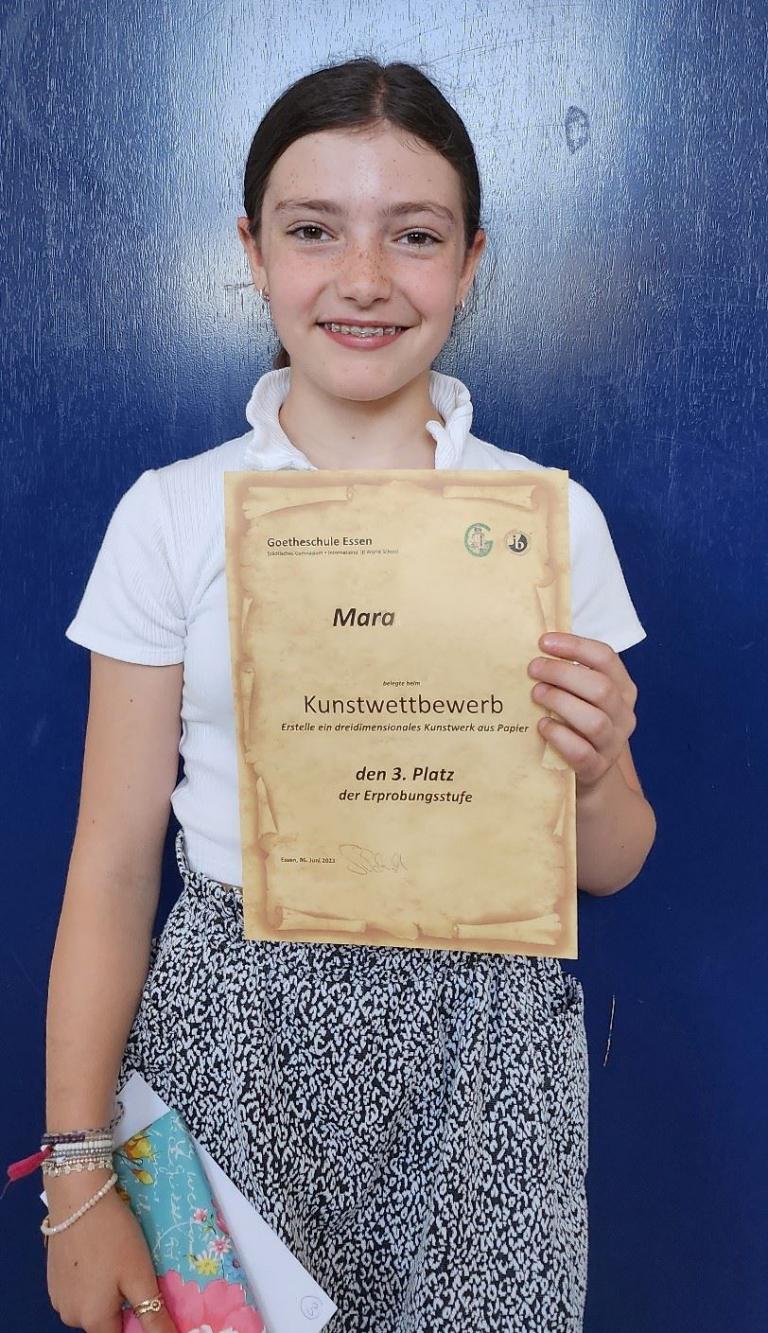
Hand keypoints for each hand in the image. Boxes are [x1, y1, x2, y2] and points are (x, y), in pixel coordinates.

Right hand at [46, 1171, 178, 1331]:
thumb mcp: (140, 1275)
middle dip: (121, 1303)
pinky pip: (77, 1289)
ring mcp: (58, 1296)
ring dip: (106, 1290)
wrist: (78, 1197)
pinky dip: (90, 1279)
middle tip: (134, 1270)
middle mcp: (70, 1316)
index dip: (138, 1321)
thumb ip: (154, 1315)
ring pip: (90, 1305)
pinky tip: (99, 1253)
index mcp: (93, 1320)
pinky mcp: (52, 1277)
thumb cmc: (114, 1237)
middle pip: (104, 1321)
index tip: (147, 1296)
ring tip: (117, 1258)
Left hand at [527, 633, 637, 792]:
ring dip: (560, 702)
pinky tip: (542, 725)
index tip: (543, 642)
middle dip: (562, 673)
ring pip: (594, 721)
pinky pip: (581, 752)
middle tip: (533, 669)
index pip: (605, 658)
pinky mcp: (596, 767)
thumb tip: (537, 647)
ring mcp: (612, 743)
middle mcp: (623, 714)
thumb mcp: (583, 695)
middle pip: (600, 687)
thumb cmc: (579, 723)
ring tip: (536, 694)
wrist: (590, 771)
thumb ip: (570, 673)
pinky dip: (559, 736)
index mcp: (622, 689)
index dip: (574, 646)